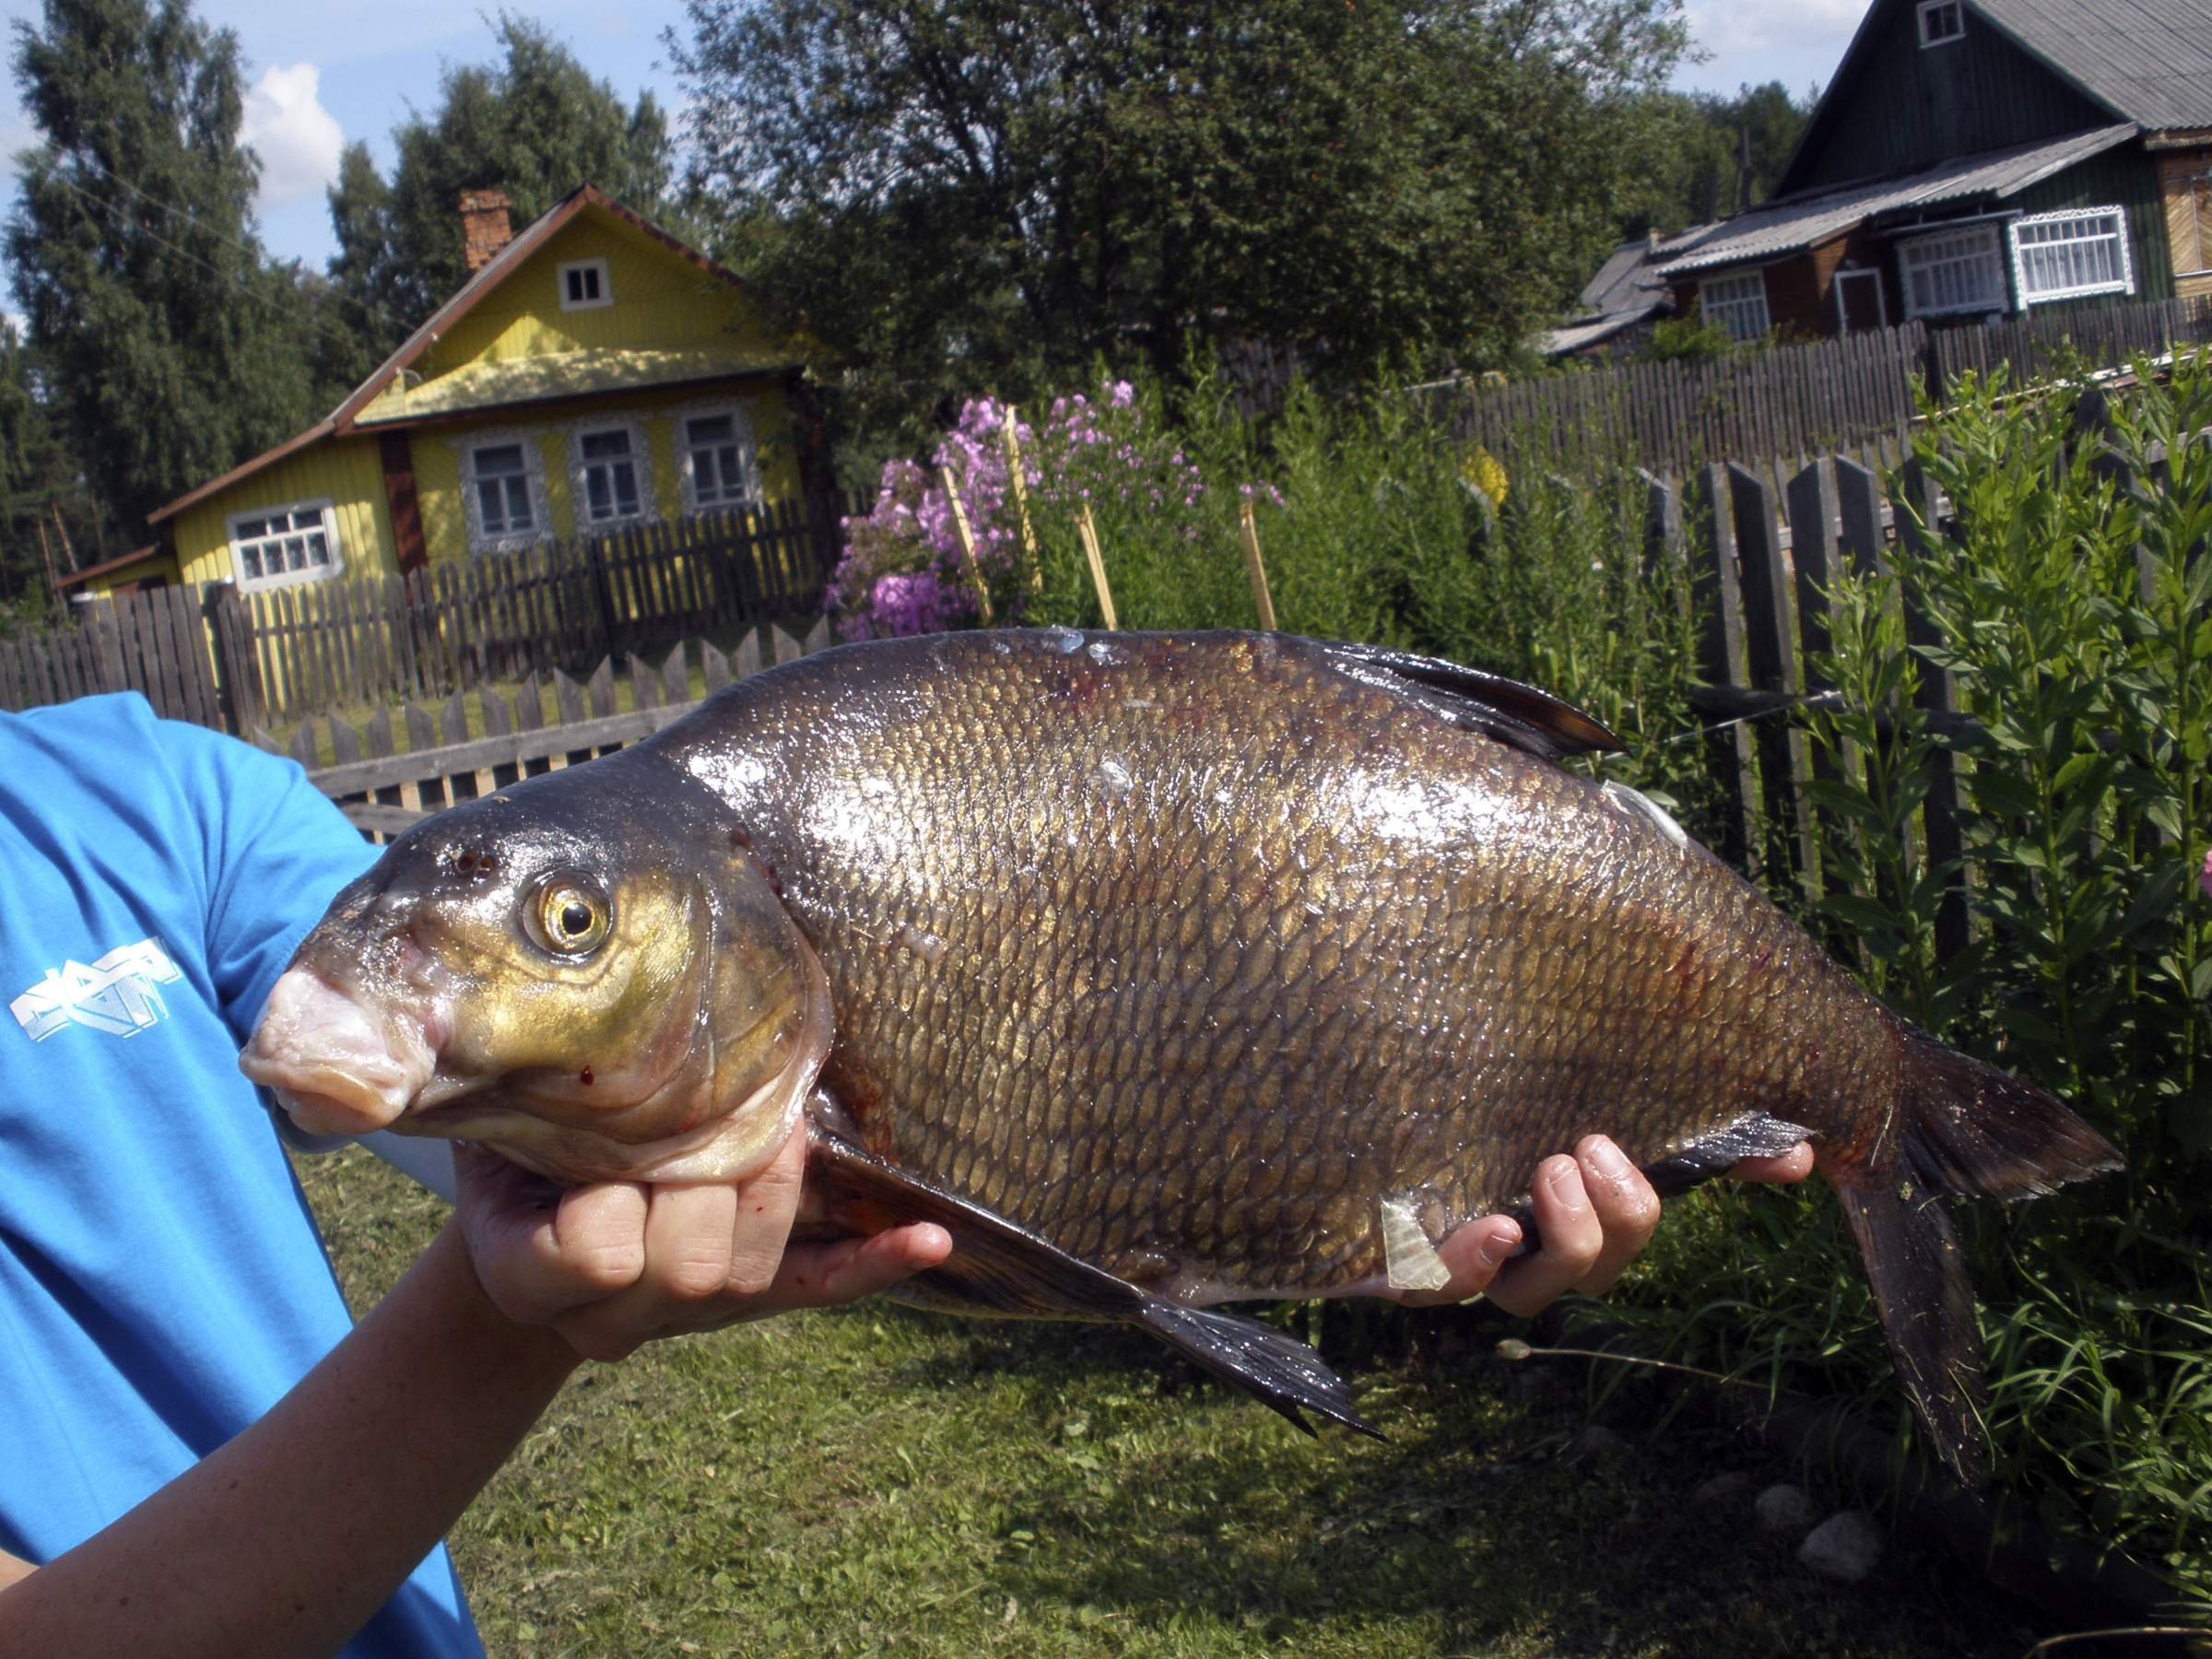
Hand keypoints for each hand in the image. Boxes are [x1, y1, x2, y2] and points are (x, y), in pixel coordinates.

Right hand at [452, 1122, 951, 1361]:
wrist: (520, 1218)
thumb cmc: (503, 1139)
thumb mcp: (485, 1114)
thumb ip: (514, 1087)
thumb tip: (558, 998)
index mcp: (524, 1275)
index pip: (596, 1255)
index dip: (609, 1197)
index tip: (597, 1140)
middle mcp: (607, 1318)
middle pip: (691, 1268)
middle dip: (708, 1179)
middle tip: (700, 1111)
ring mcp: (688, 1317)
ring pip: (750, 1273)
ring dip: (776, 1192)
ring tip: (772, 1126)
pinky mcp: (754, 1300)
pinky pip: (819, 1289)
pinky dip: (875, 1263)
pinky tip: (932, 1239)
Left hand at [1388, 1136, 1814, 1314]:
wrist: (1330, 1096)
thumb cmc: (1469, 1104)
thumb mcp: (1570, 1097)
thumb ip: (1678, 1124)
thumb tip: (1802, 1151)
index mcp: (1556, 1207)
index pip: (1627, 1235)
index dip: (1659, 1209)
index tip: (1704, 1156)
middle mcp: (1512, 1244)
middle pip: (1587, 1272)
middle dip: (1613, 1219)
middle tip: (1589, 1149)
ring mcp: (1451, 1256)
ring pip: (1522, 1292)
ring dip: (1561, 1243)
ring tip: (1551, 1173)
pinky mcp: (1390, 1258)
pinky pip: (1429, 1287)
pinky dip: (1464, 1268)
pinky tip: (1487, 1227)